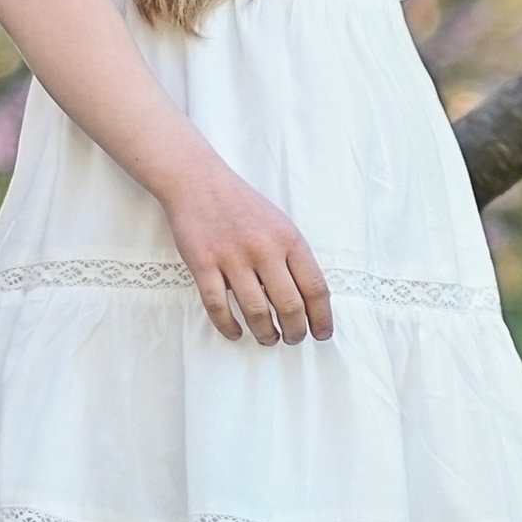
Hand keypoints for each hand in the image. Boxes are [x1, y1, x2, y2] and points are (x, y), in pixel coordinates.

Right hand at [161, 161, 333, 342]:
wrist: (199, 182)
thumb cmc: (242, 206)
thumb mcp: (279, 224)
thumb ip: (292, 257)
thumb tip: (307, 300)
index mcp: (289, 239)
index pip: (315, 287)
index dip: (321, 316)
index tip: (322, 333)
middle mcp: (264, 249)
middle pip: (289, 305)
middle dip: (295, 331)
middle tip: (294, 338)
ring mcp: (232, 257)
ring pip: (255, 311)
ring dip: (265, 333)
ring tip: (268, 338)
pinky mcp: (203, 263)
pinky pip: (217, 306)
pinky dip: (228, 326)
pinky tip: (236, 332)